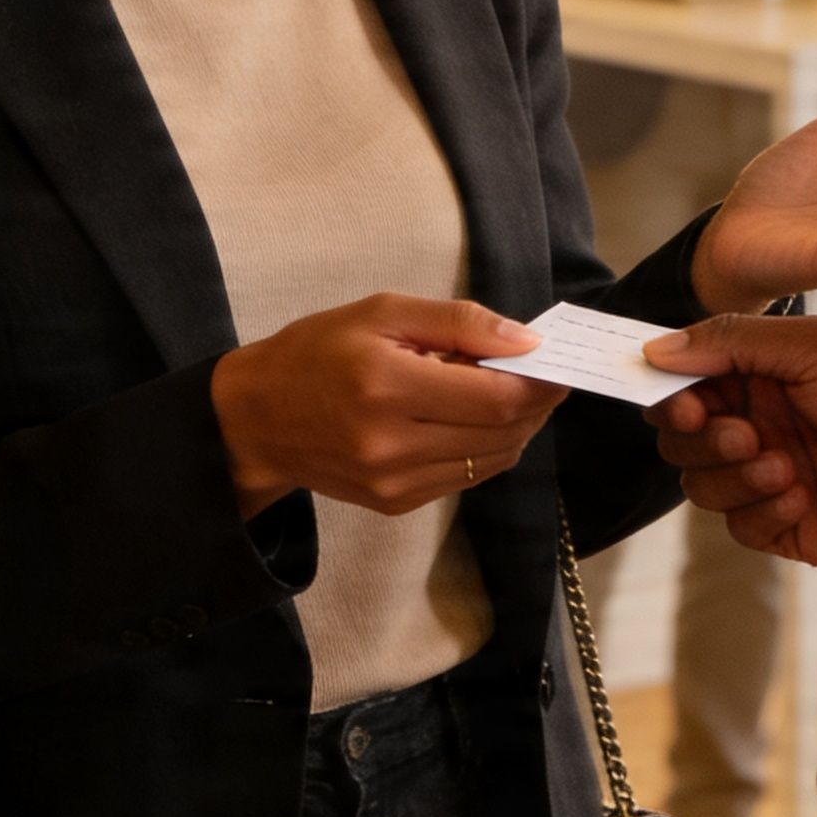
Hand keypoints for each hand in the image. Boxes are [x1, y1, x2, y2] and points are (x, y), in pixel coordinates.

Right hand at [209, 294, 562, 518]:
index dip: (540, 381)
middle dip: (535, 402)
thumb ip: (460, 322)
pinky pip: (467, 476)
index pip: (497, 396)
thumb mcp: (383, 312)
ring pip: (492, 459)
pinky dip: (486, 447)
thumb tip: (527, 340)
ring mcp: (395, 481)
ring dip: (516, 426)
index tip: (557, 361)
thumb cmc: (318, 351)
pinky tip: (471, 419)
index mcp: (387, 385)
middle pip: (503, 431)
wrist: (258, 419)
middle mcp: (392, 443)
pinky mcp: (396, 503)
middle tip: (540, 373)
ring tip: (505, 392)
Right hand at [646, 313, 816, 567]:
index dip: (670, 394)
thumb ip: (733, 342)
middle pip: (682, 438)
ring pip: (703, 485)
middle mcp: (759, 423)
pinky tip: (803, 495)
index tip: (685, 402)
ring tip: (785, 467)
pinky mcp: (790, 526)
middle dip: (701, 438)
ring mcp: (771, 477)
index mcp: (760, 374)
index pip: (685, 383)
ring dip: (733, 477)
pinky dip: (762, 511)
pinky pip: (741, 526)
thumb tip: (655, 352)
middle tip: (746, 436)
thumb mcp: (815, 346)